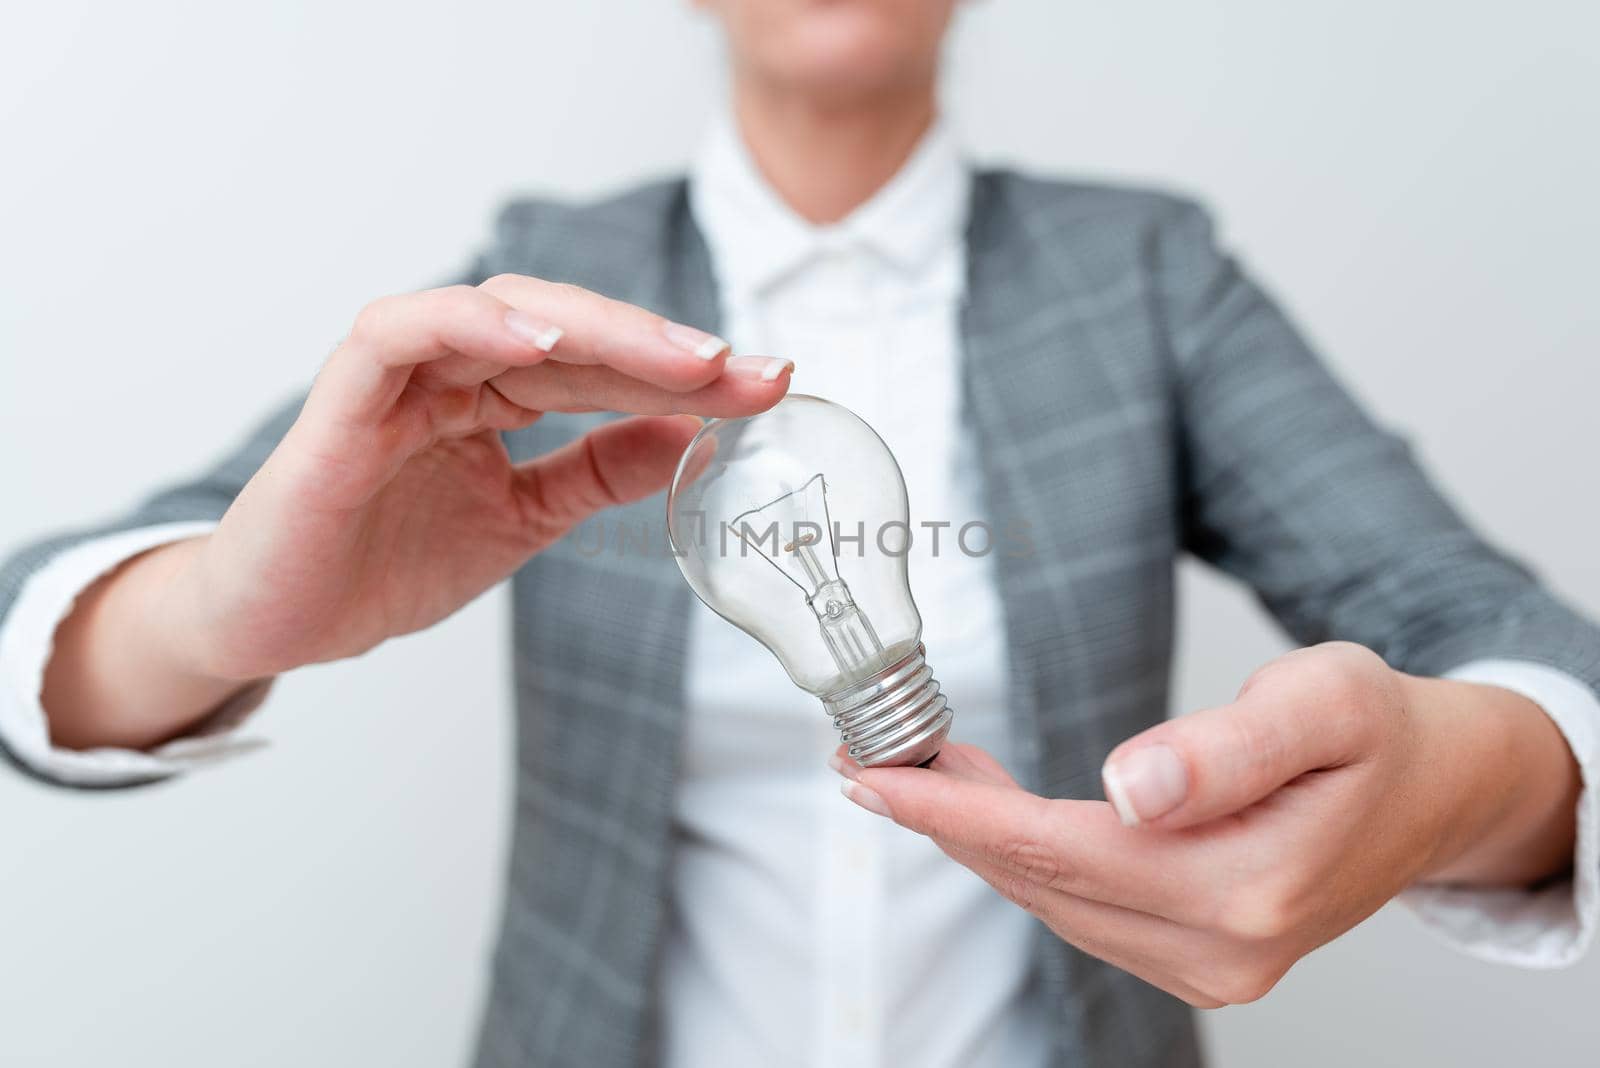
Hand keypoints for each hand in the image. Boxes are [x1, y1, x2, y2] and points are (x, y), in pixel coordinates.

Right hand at [154, 276, 788, 681]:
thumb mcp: (525, 519)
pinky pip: (400, 336)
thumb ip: (598, 471)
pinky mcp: (341, 402)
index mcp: (495, 394)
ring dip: (593, 326)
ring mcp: (397, 378)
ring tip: (677, 353)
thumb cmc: (385, 561)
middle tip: (745, 366)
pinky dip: (466, 324)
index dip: (686, 373)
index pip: (603, 365)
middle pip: (567, 327)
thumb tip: (690, 435)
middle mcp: (452, 370)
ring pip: (498, 311)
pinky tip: (540, 340)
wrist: (281, 624)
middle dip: (662, 346)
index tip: (768, 384)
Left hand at [833, 642, 1579, 1006]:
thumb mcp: (1323, 702)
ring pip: (1054, 897)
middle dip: (943, 820)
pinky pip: (1083, 906)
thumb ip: (1225, 747)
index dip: (953, 812)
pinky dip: (1027, 856)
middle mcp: (1222, 950)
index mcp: (1247, 887)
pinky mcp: (1200, 956)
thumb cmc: (1382, 730)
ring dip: (978, 836)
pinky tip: (993, 808)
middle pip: (1040, 880)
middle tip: (870, 757)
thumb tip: (1129, 786)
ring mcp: (1211, 965)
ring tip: (919, 767)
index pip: (1057, 850)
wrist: (1438, 789)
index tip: (874, 774)